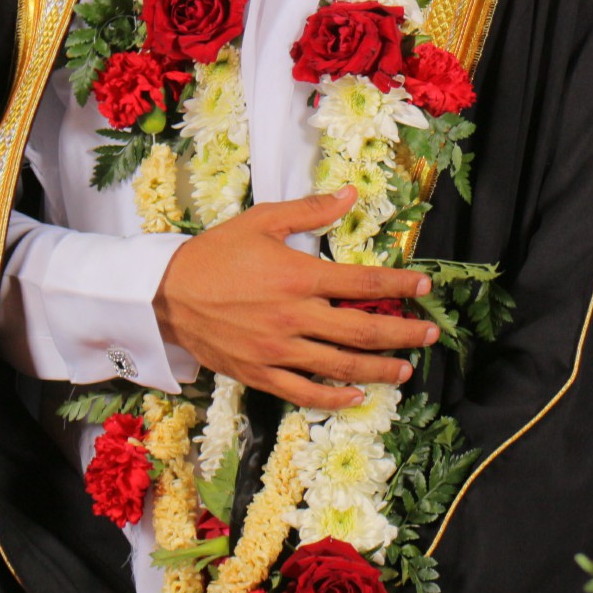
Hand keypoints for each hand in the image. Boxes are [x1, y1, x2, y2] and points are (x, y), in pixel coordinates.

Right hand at [152, 187, 436, 410]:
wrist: (161, 294)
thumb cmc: (214, 254)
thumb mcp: (261, 222)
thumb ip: (309, 211)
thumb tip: (351, 194)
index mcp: (298, 277)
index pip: (363, 284)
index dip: (398, 287)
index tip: (424, 289)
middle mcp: (292, 317)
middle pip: (362, 331)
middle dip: (403, 334)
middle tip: (431, 334)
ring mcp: (276, 350)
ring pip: (340, 366)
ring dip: (379, 369)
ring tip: (406, 370)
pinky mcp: (258, 373)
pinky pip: (303, 392)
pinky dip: (333, 397)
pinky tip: (356, 396)